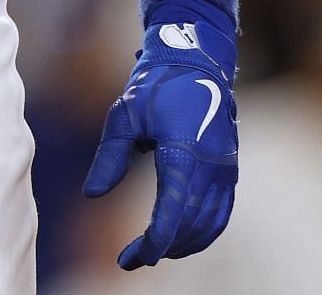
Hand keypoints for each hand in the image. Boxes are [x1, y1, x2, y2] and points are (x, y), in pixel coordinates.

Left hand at [83, 19, 238, 269]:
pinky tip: (184, 238)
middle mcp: (211, 165)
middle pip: (189, 223)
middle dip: (162, 247)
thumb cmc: (154, 86)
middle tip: (133, 258)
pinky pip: (221, 211)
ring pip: (209, 222)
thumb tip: (91, 194)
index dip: (152, 242)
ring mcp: (225, 168)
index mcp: (184, 153)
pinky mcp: (230, 168)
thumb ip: (110, 157)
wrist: (195, 61)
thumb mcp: (123, 116)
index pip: (171, 212)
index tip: (130, 260)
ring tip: (155, 252)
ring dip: (184, 243)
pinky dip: (204, 230)